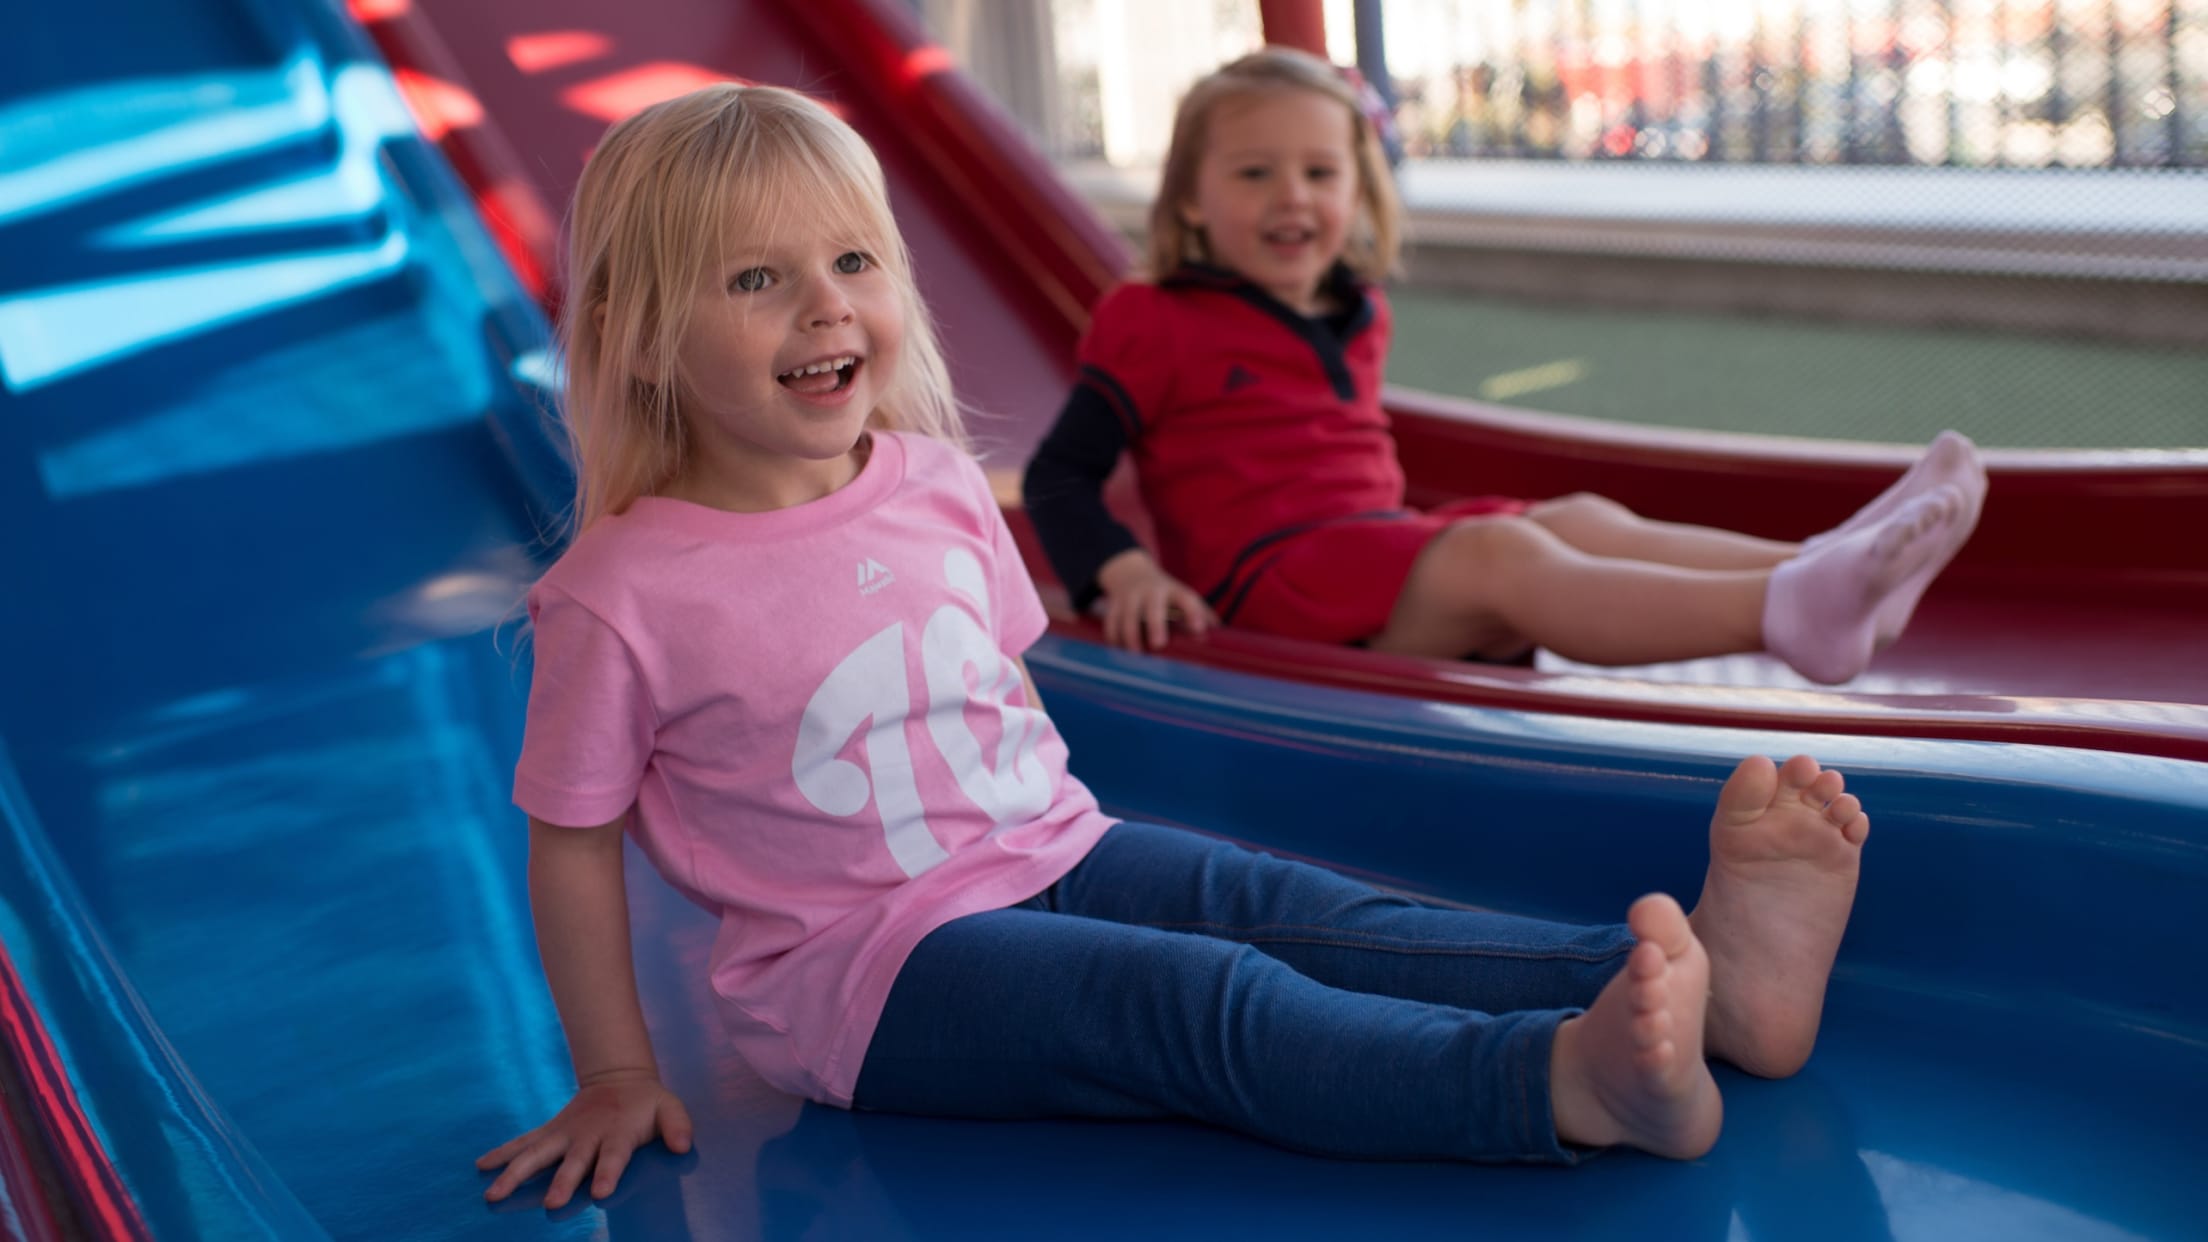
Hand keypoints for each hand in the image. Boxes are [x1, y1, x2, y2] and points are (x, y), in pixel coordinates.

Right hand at [477, 1069, 694, 1208]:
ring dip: (516, 1172)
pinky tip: (481, 1166)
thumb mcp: (670, 1108)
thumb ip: (678, 1126)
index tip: (599, 1192)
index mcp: (617, 1133)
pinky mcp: (551, 1132)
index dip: (607, 1172)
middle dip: (562, 1181)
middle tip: (552, 1203)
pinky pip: (523, 1142)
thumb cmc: (647, 1104)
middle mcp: (587, 1135)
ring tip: (493, 1192)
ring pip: (537, 1153)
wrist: (620, 1078)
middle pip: (573, 1161)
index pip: (614, 1156)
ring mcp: (565, 1133)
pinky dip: (503, 1152)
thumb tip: (683, 1145)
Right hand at [1095, 549, 1214, 651]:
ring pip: (1127, 617)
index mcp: (1173, 591)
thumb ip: (1202, 614)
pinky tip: (1119, 652)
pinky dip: (1114, 638)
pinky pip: (1111, 623)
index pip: (1186, 598)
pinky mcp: (1113, 606)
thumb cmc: (1165, 594)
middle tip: (1158, 645)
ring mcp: (1129, 598)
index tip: (1199, 629)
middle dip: (1155, 625)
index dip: (1193, 612)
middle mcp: (1150, 592)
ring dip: (1130, 637)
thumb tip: (1222, 637)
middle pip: (1153, 607)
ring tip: (1136, 655)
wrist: (1130, 573)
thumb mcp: (1182, 596)